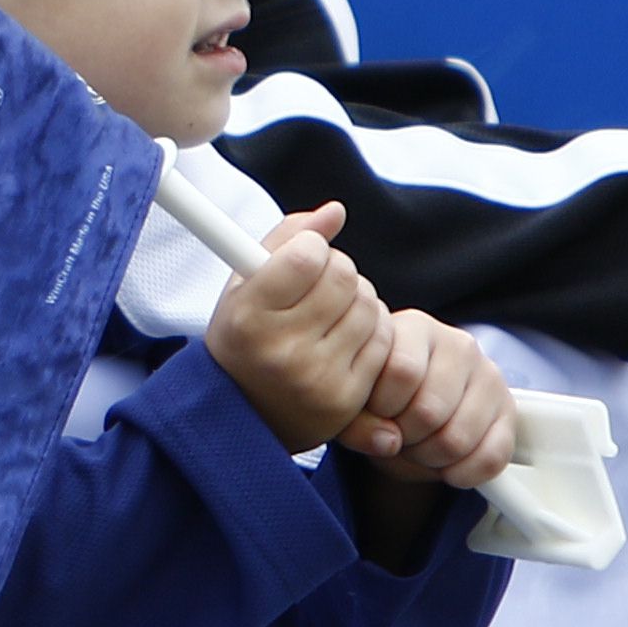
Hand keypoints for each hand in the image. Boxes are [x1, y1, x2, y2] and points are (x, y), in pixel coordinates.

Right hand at [204, 201, 389, 452]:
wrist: (245, 415)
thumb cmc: (244, 338)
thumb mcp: (244, 285)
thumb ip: (286, 238)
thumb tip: (336, 211)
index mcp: (249, 318)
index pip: (307, 256)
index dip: (311, 246)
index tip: (302, 257)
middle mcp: (282, 351)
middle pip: (345, 275)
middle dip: (337, 268)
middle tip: (319, 283)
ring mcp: (318, 378)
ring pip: (368, 303)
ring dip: (356, 297)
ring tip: (331, 311)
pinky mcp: (347, 398)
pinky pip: (383, 339)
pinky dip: (370, 327)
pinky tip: (345, 336)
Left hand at [336, 309, 520, 492]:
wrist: (409, 415)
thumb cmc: (379, 401)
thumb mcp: (358, 405)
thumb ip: (358, 421)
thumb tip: (388, 440)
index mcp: (415, 328)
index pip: (403, 372)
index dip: (383, 409)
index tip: (375, 416)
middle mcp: (459, 345)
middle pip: (430, 410)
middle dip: (406, 440)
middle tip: (397, 438)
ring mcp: (490, 377)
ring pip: (458, 438)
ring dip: (431, 459)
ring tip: (419, 447)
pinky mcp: (509, 412)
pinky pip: (491, 457)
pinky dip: (463, 473)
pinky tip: (446, 465)